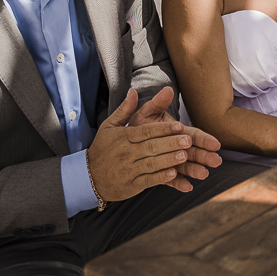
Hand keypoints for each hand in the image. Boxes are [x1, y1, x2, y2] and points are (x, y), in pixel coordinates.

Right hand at [86, 89, 219, 200]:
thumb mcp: (109, 126)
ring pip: (151, 164)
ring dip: (169, 160)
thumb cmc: (103, 148)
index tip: (179, 126)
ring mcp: (129, 170)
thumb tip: (133, 91)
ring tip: (185, 155)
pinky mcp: (131, 185)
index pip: (145, 132)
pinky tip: (174, 174)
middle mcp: (126, 153)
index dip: (163, 129)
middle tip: (188, 140)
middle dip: (170, 143)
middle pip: (151, 147)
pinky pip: (148, 181)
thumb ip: (124, 110)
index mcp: (123, 137)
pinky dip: (161, 178)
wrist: (88, 177)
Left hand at [128, 86, 223, 183]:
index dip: (205, 139)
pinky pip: (172, 179)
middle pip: (194, 151)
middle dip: (205, 156)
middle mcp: (177, 147)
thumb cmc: (138, 125)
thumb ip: (157, 103)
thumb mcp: (147, 112)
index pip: (194, 135)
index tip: (215, 144)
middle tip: (216, 161)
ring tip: (204, 174)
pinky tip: (187, 188)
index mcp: (176, 132)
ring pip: (186, 166)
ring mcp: (171, 161)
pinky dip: (179, 183)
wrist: (125, 143)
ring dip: (195, 170)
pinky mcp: (163, 173)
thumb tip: (167, 89)